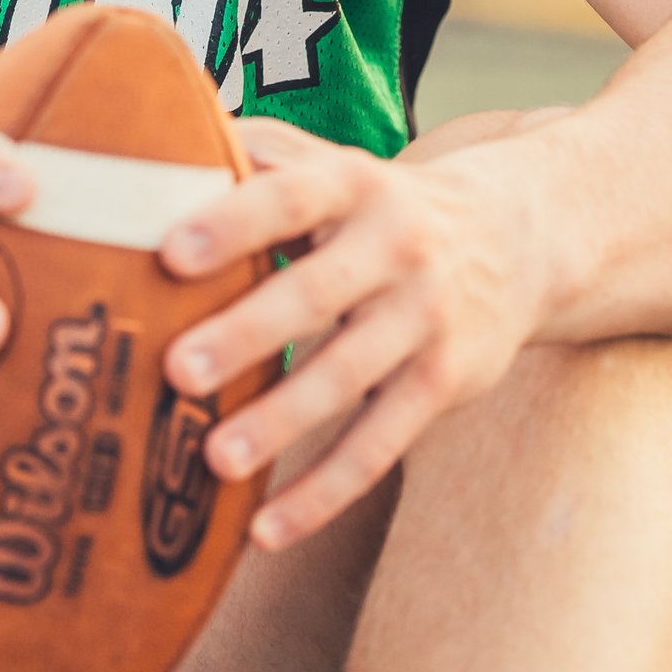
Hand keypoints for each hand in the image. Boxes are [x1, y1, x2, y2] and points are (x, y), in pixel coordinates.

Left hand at [157, 112, 566, 547]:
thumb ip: (257, 155)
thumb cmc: (382, 204)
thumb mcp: (336, 164)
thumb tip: (151, 139)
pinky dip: (324, 493)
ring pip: (349, 379)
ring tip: (216, 459)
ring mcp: (427, 319)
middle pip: (318, 294)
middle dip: (248, 334)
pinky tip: (267, 532)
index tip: (170, 251)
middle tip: (176, 369)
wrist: (520, 235)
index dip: (234, 221)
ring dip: (282, 423)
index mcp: (355, 184)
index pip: (293, 197)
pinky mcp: (446, 384)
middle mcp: (398, 248)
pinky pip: (379, 446)